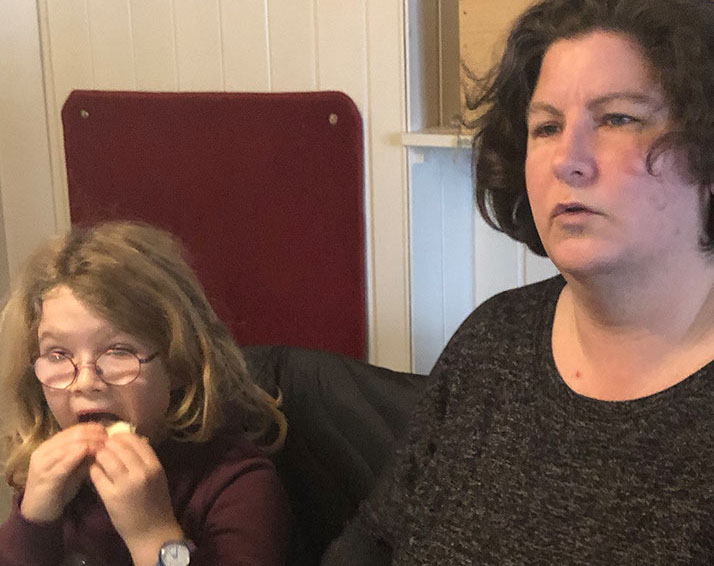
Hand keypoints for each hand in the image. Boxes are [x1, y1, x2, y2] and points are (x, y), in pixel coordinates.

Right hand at [21, 423, 106, 521]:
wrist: (38, 511)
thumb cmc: (60, 487)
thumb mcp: (76, 468)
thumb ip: (86, 456)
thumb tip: (104, 444)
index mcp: (50, 445)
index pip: (73, 430)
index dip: (92, 428)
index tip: (107, 432)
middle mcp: (43, 451)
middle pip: (71, 436)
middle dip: (92, 435)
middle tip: (107, 439)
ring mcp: (41, 464)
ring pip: (66, 448)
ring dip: (86, 444)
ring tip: (102, 445)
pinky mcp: (44, 479)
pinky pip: (60, 466)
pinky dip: (73, 457)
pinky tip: (84, 451)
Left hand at [89, 433, 183, 565]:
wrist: (152, 531)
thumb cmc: (156, 503)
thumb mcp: (158, 477)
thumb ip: (146, 460)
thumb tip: (130, 441)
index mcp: (155, 466)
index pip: (136, 440)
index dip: (123, 436)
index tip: (116, 438)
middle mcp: (141, 472)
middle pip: (120, 447)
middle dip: (108, 444)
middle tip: (103, 446)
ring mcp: (125, 484)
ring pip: (107, 458)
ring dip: (99, 455)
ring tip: (97, 457)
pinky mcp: (110, 497)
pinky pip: (97, 475)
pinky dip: (93, 470)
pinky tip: (94, 471)